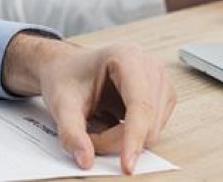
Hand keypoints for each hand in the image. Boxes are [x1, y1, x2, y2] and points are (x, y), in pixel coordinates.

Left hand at [1, 34, 174, 174]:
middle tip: (87, 137)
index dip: (134, 138)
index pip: (140, 105)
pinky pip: (151, 130)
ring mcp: (160, 82)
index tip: (127, 165)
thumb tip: (86, 159)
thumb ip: (71, 132)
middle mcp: (150, 67)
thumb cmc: (66, 76)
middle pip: (147, 122)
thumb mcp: (60, 102)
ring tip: (97, 125)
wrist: (66, 67)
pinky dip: (129, 137)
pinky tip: (111, 124)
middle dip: (117, 140)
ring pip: (151, 131)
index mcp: (128, 57)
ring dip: (122, 140)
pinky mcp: (161, 98)